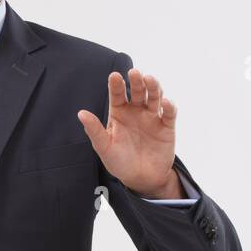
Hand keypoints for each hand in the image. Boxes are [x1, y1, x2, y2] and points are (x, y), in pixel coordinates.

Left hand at [78, 68, 179, 197]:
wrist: (141, 179)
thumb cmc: (119, 162)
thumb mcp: (104, 147)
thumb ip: (94, 130)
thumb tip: (81, 113)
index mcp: (119, 112)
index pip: (118, 94)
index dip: (116, 85)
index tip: (114, 76)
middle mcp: (136, 110)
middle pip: (138, 91)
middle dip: (136, 81)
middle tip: (134, 72)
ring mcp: (152, 117)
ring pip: (154, 96)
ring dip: (153, 87)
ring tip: (149, 79)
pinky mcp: (167, 126)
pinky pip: (169, 113)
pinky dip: (168, 106)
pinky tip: (164, 101)